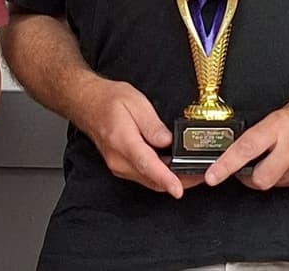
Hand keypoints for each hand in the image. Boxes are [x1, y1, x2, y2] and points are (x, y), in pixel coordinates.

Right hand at [75, 77, 197, 197]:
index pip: (147, 165)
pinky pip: (143, 176)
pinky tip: (172, 168)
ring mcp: (118, 166)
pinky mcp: (120, 167)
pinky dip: (159, 175)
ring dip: (170, 180)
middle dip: (178, 181)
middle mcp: (119, 159)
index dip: (165, 178)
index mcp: (123, 141)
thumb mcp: (135, 102)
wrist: (86, 103)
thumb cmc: (108, 100)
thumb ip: (153, 124)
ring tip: (192, 172)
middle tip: (201, 175)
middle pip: (152, 179)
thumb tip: (168, 141)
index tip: (178, 189)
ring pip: (149, 181)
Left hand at [203, 71, 288, 189]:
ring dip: (272, 176)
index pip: (246, 149)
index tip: (212, 176)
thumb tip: (247, 147)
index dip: (226, 165)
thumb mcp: (285, 111)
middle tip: (245, 171)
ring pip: (278, 183)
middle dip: (249, 179)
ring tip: (280, 156)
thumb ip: (267, 132)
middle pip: (261, 179)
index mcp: (280, 126)